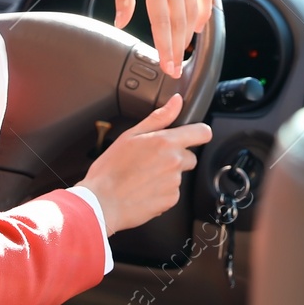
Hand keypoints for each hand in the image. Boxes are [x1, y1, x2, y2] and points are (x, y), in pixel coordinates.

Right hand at [77, 94, 211, 233]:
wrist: (101, 202)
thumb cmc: (110, 170)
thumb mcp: (130, 135)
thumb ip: (158, 117)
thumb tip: (176, 102)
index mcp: (166, 142)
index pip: (202, 133)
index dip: (199, 132)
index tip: (193, 135)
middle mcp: (174, 162)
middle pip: (189, 156)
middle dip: (176, 156)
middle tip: (152, 159)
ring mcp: (174, 183)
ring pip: (178, 175)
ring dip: (167, 174)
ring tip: (143, 176)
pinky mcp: (170, 201)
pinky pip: (172, 192)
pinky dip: (161, 191)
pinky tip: (143, 189)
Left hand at [113, 0, 211, 75]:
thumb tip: (121, 22)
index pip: (161, 20)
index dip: (165, 46)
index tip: (167, 66)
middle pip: (179, 21)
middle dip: (177, 48)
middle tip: (174, 70)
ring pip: (192, 10)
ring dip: (188, 35)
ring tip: (183, 53)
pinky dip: (203, 13)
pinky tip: (198, 26)